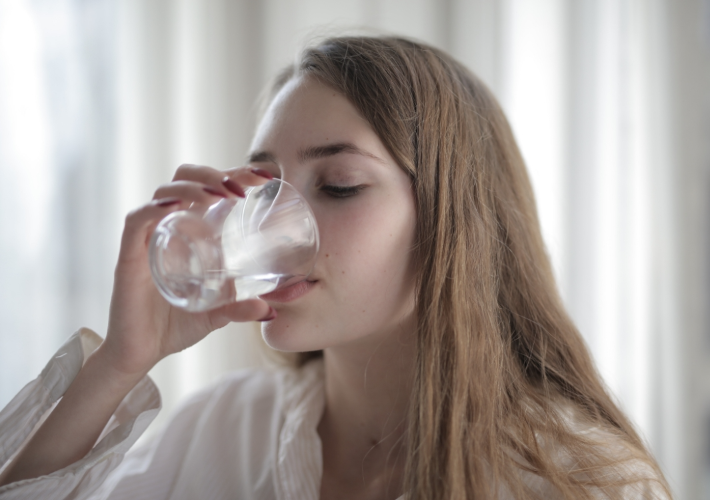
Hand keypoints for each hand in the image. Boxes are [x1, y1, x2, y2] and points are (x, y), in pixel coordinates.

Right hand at [98, 164, 274, 375]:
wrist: (140, 354)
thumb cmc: (174, 326)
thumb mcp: (216, 314)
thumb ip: (240, 308)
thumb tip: (270, 311)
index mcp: (189, 231)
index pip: (209, 188)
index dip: (234, 174)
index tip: (264, 176)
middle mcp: (168, 227)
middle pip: (185, 179)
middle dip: (213, 173)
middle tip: (241, 188)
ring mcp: (147, 239)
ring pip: (164, 192)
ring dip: (193, 186)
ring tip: (219, 195)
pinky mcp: (129, 256)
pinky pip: (137, 221)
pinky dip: (154, 208)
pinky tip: (175, 206)